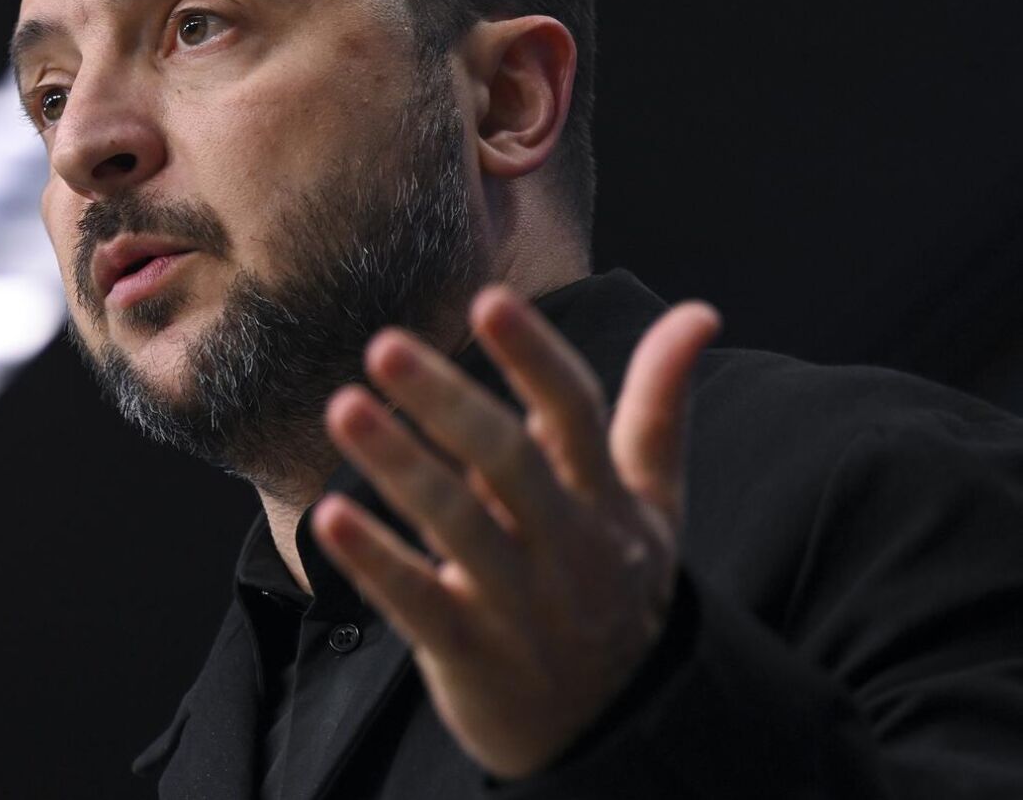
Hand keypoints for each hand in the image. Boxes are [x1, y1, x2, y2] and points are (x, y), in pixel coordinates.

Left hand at [309, 286, 719, 778]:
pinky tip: (329, 516)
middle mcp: (568, 547)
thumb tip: (699, 312)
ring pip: (460, 527)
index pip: (577, 414)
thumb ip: (658, 406)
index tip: (489, 299)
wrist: (615, 730)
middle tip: (384, 345)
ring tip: (343, 408)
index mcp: (606, 500)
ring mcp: (520, 604)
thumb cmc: (617, 589)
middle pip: (511, 462)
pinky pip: (420, 604)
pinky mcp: (471, 654)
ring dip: (399, 466)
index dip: (535, 357)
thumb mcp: (653, 503)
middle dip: (448, 401)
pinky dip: (376, 561)